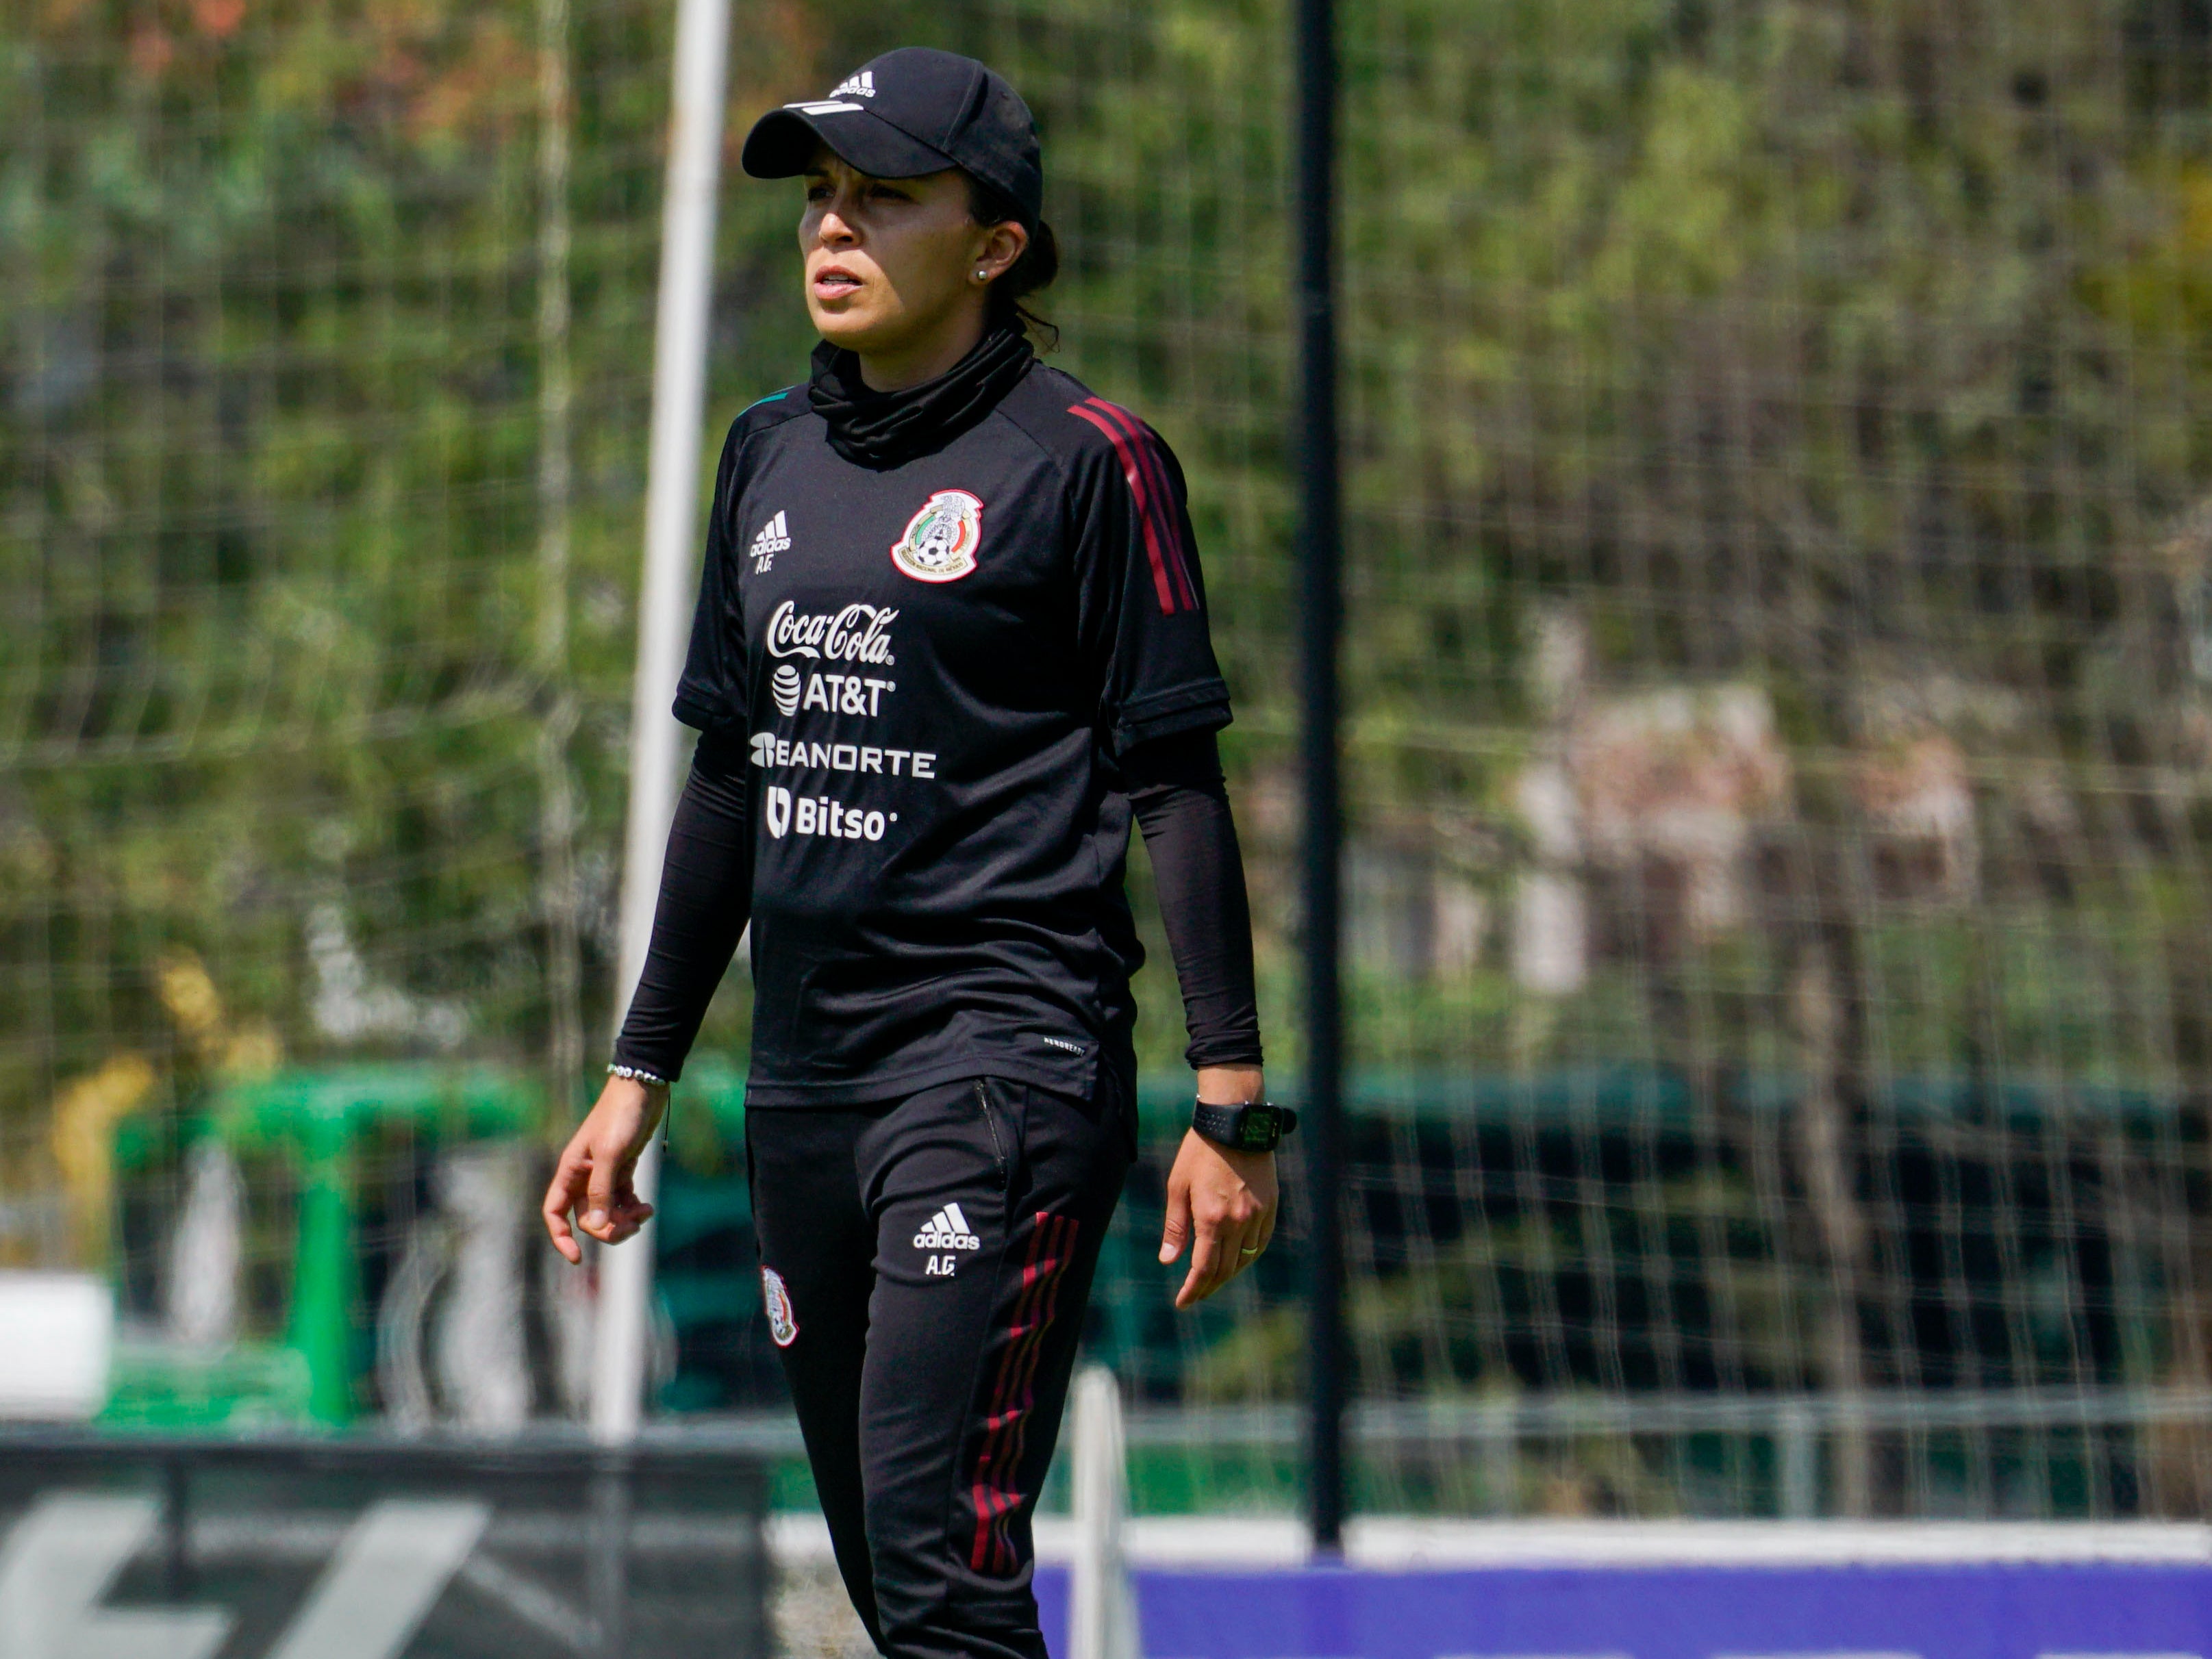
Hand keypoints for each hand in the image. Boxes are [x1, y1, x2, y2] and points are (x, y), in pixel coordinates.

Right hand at [542, 1074, 666, 1263]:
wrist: (644, 1089)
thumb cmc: (621, 1117)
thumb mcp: (610, 1154)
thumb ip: (601, 1189)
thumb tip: (595, 1224)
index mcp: (571, 1171)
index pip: (555, 1212)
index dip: (561, 1236)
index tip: (577, 1257)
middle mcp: (583, 1176)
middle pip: (587, 1218)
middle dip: (608, 1228)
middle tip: (633, 1224)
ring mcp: (604, 1174)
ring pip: (606, 1212)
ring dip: (624, 1220)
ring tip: (645, 1212)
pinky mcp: (623, 1170)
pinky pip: (622, 1201)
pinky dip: (633, 1208)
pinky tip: (647, 1207)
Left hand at [1159, 1074, 1278, 1308]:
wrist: (1235, 1124)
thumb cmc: (1199, 1152)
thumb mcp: (1178, 1187)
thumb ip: (1175, 1227)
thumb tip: (1168, 1261)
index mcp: (1212, 1218)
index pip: (1204, 1269)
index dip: (1193, 1290)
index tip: (1183, 1302)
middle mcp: (1238, 1222)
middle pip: (1225, 1270)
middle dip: (1208, 1287)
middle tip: (1195, 1295)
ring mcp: (1258, 1215)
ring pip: (1245, 1260)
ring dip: (1228, 1275)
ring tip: (1212, 1281)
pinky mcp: (1271, 1206)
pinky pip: (1261, 1243)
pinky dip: (1248, 1257)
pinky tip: (1237, 1261)